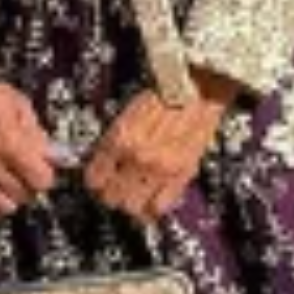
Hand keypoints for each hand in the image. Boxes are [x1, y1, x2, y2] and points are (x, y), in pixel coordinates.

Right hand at [0, 79, 57, 220]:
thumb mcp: (20, 105)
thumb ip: (38, 134)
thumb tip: (54, 153)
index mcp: (10, 144)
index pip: (42, 181)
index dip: (48, 173)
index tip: (47, 166)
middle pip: (26, 196)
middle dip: (33, 184)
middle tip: (31, 170)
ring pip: (5, 207)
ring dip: (14, 196)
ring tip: (15, 180)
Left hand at [83, 72, 241, 224]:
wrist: (199, 85)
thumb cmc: (165, 93)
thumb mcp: (127, 113)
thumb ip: (114, 141)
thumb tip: (102, 164)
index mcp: (120, 138)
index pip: (94, 179)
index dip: (95, 181)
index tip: (99, 179)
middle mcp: (139, 157)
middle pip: (111, 198)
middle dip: (110, 195)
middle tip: (115, 188)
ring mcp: (162, 168)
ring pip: (133, 208)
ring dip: (131, 204)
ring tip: (134, 194)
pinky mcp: (183, 173)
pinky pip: (161, 206)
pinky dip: (154, 208)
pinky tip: (152, 199)